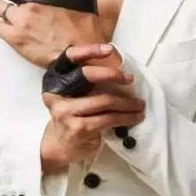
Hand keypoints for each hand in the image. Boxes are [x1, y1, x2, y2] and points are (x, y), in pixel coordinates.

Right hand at [40, 44, 144, 171]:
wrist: (59, 145)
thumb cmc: (72, 116)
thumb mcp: (72, 95)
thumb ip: (85, 82)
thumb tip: (117, 69)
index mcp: (55, 80)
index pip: (69, 58)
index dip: (88, 51)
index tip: (109, 49)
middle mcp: (57, 93)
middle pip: (87, 76)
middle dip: (112, 75)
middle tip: (129, 78)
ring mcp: (66, 111)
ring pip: (104, 101)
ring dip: (127, 103)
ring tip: (139, 104)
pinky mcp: (79, 128)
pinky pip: (108, 119)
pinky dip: (126, 118)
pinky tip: (135, 117)